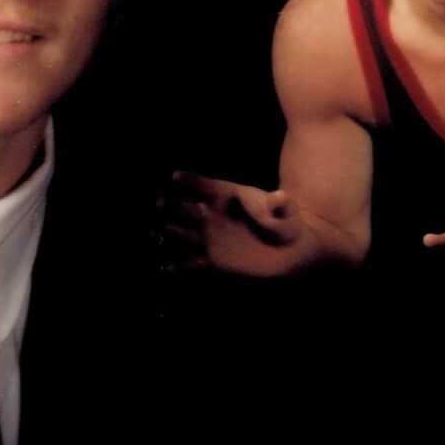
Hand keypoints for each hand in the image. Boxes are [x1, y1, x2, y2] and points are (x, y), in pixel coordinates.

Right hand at [162, 171, 301, 275]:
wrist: (291, 251)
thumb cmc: (288, 225)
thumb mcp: (287, 211)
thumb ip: (281, 204)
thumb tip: (279, 196)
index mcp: (228, 197)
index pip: (205, 186)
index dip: (190, 181)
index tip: (176, 177)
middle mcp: (213, 215)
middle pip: (186, 208)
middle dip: (171, 206)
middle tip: (159, 204)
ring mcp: (211, 238)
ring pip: (181, 234)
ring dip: (167, 232)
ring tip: (153, 233)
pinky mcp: (213, 260)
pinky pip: (191, 263)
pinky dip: (179, 265)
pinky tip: (167, 267)